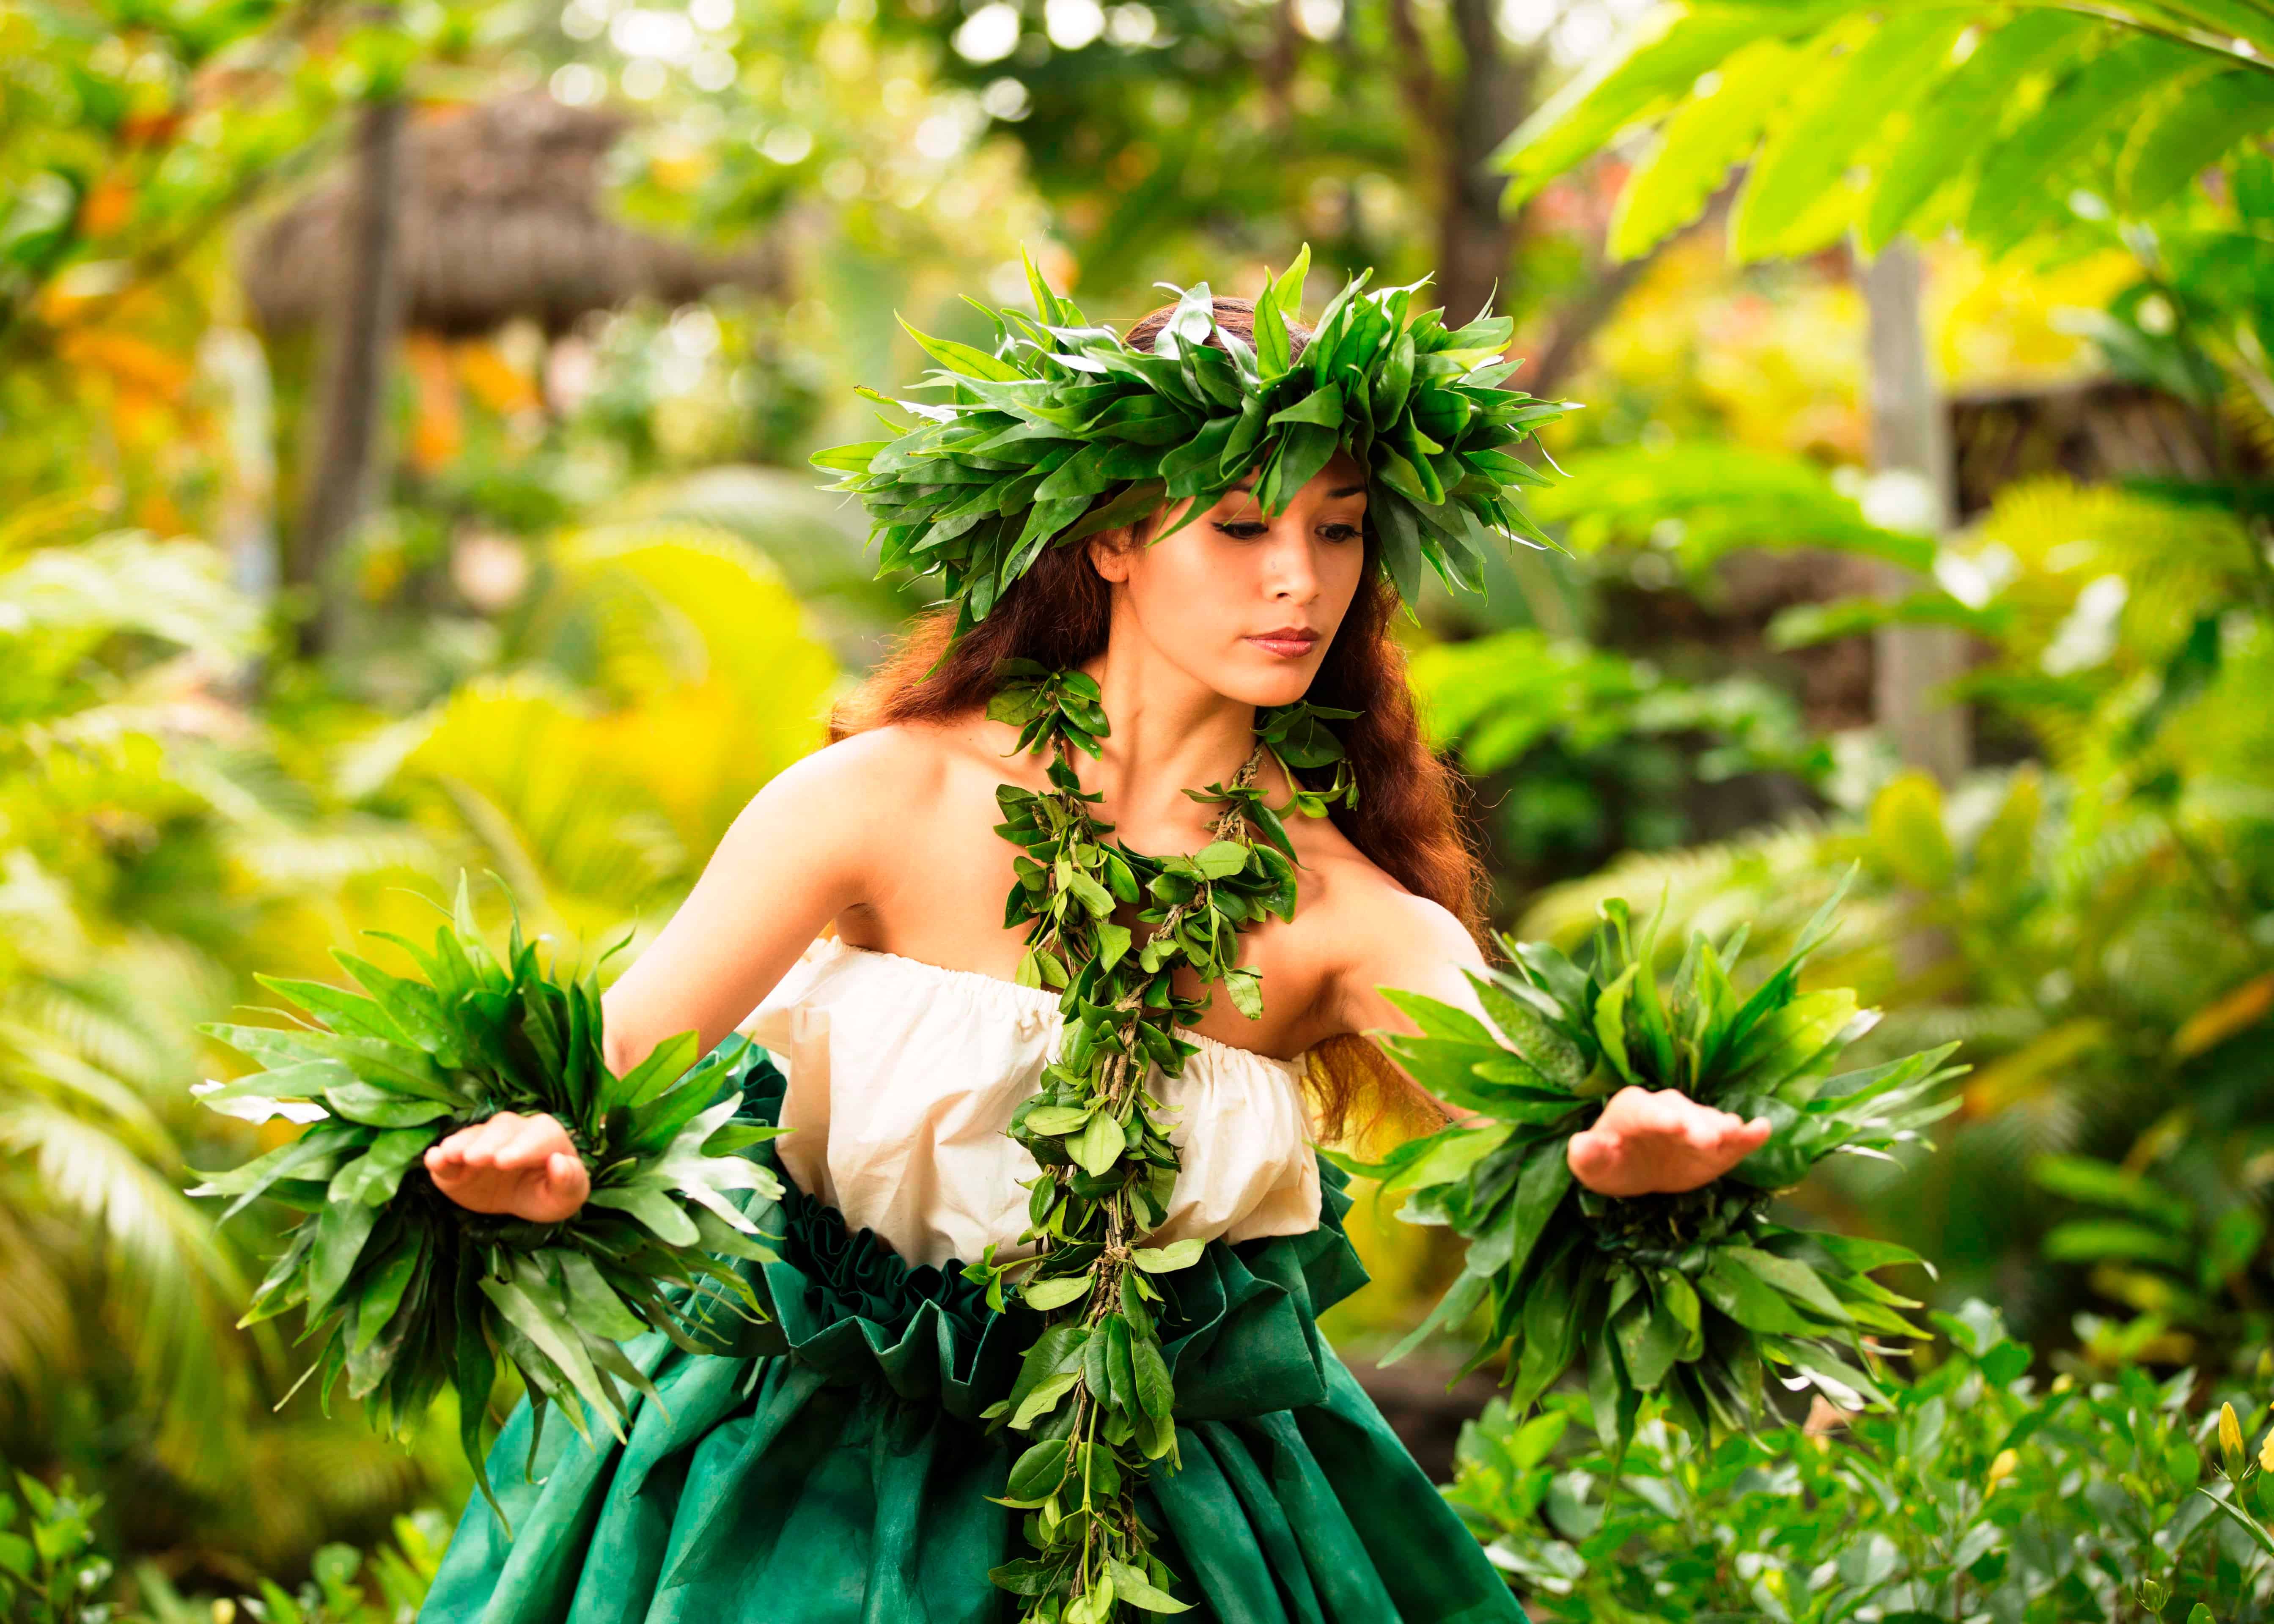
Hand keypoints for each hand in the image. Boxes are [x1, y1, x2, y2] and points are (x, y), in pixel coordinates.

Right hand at [423, 1110, 589, 1222]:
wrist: (521, 1201)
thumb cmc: (549, 1194)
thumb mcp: (567, 1197)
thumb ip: (570, 1181)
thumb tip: (560, 1162)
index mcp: (547, 1137)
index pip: (540, 1134)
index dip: (523, 1146)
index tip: (505, 1161)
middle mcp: (514, 1132)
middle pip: (503, 1129)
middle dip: (488, 1143)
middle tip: (475, 1158)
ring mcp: (484, 1143)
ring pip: (474, 1135)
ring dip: (461, 1144)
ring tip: (450, 1155)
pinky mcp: (458, 1160)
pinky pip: (448, 1154)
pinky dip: (439, 1157)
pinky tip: (433, 1159)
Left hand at [1566, 1086, 1770, 1197]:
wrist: (1636, 1167)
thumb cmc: (1610, 1161)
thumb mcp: (1592, 1163)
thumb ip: (1587, 1154)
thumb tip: (1581, 1144)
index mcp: (1633, 1110)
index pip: (1647, 1111)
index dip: (1660, 1117)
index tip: (1675, 1125)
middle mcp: (1667, 1109)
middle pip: (1684, 1114)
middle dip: (1696, 1125)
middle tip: (1711, 1140)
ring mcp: (1695, 1123)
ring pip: (1710, 1122)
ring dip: (1723, 1129)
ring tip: (1737, 1134)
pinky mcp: (1716, 1142)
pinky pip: (1732, 1137)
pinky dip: (1747, 1134)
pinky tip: (1762, 1130)